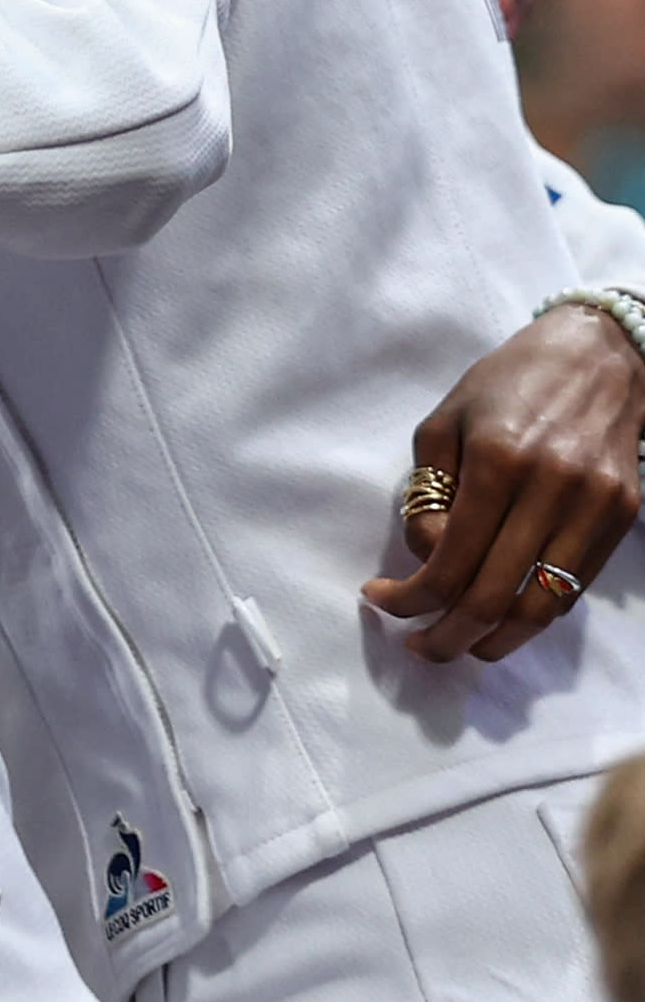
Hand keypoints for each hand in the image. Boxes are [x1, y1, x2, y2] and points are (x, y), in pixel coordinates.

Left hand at [364, 302, 644, 660]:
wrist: (600, 354)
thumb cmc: (508, 383)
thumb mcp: (443, 421)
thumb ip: (428, 493)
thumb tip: (428, 557)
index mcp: (497, 460)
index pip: (449, 561)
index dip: (410, 597)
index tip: (381, 601)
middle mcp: (552, 488)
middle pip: (492, 596)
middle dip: (447, 635)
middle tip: (418, 646)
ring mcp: (594, 506)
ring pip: (542, 606)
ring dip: (495, 640)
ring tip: (462, 646)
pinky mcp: (623, 517)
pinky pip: (575, 586)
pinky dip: (536, 613)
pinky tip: (504, 616)